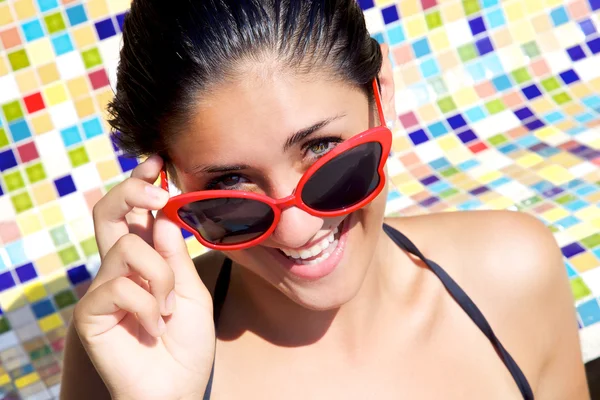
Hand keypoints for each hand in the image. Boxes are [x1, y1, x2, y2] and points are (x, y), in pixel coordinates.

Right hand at [73, 156, 214, 399]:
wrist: (177, 388)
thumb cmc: (186, 343)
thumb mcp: (190, 292)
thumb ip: (174, 257)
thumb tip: (162, 217)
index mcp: (142, 261)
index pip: (131, 214)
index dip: (138, 185)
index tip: (156, 162)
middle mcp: (117, 270)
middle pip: (107, 213)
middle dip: (131, 194)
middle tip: (157, 196)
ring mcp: (102, 290)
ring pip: (130, 249)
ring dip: (162, 279)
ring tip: (170, 310)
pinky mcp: (91, 314)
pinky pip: (122, 287)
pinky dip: (150, 307)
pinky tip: (156, 330)